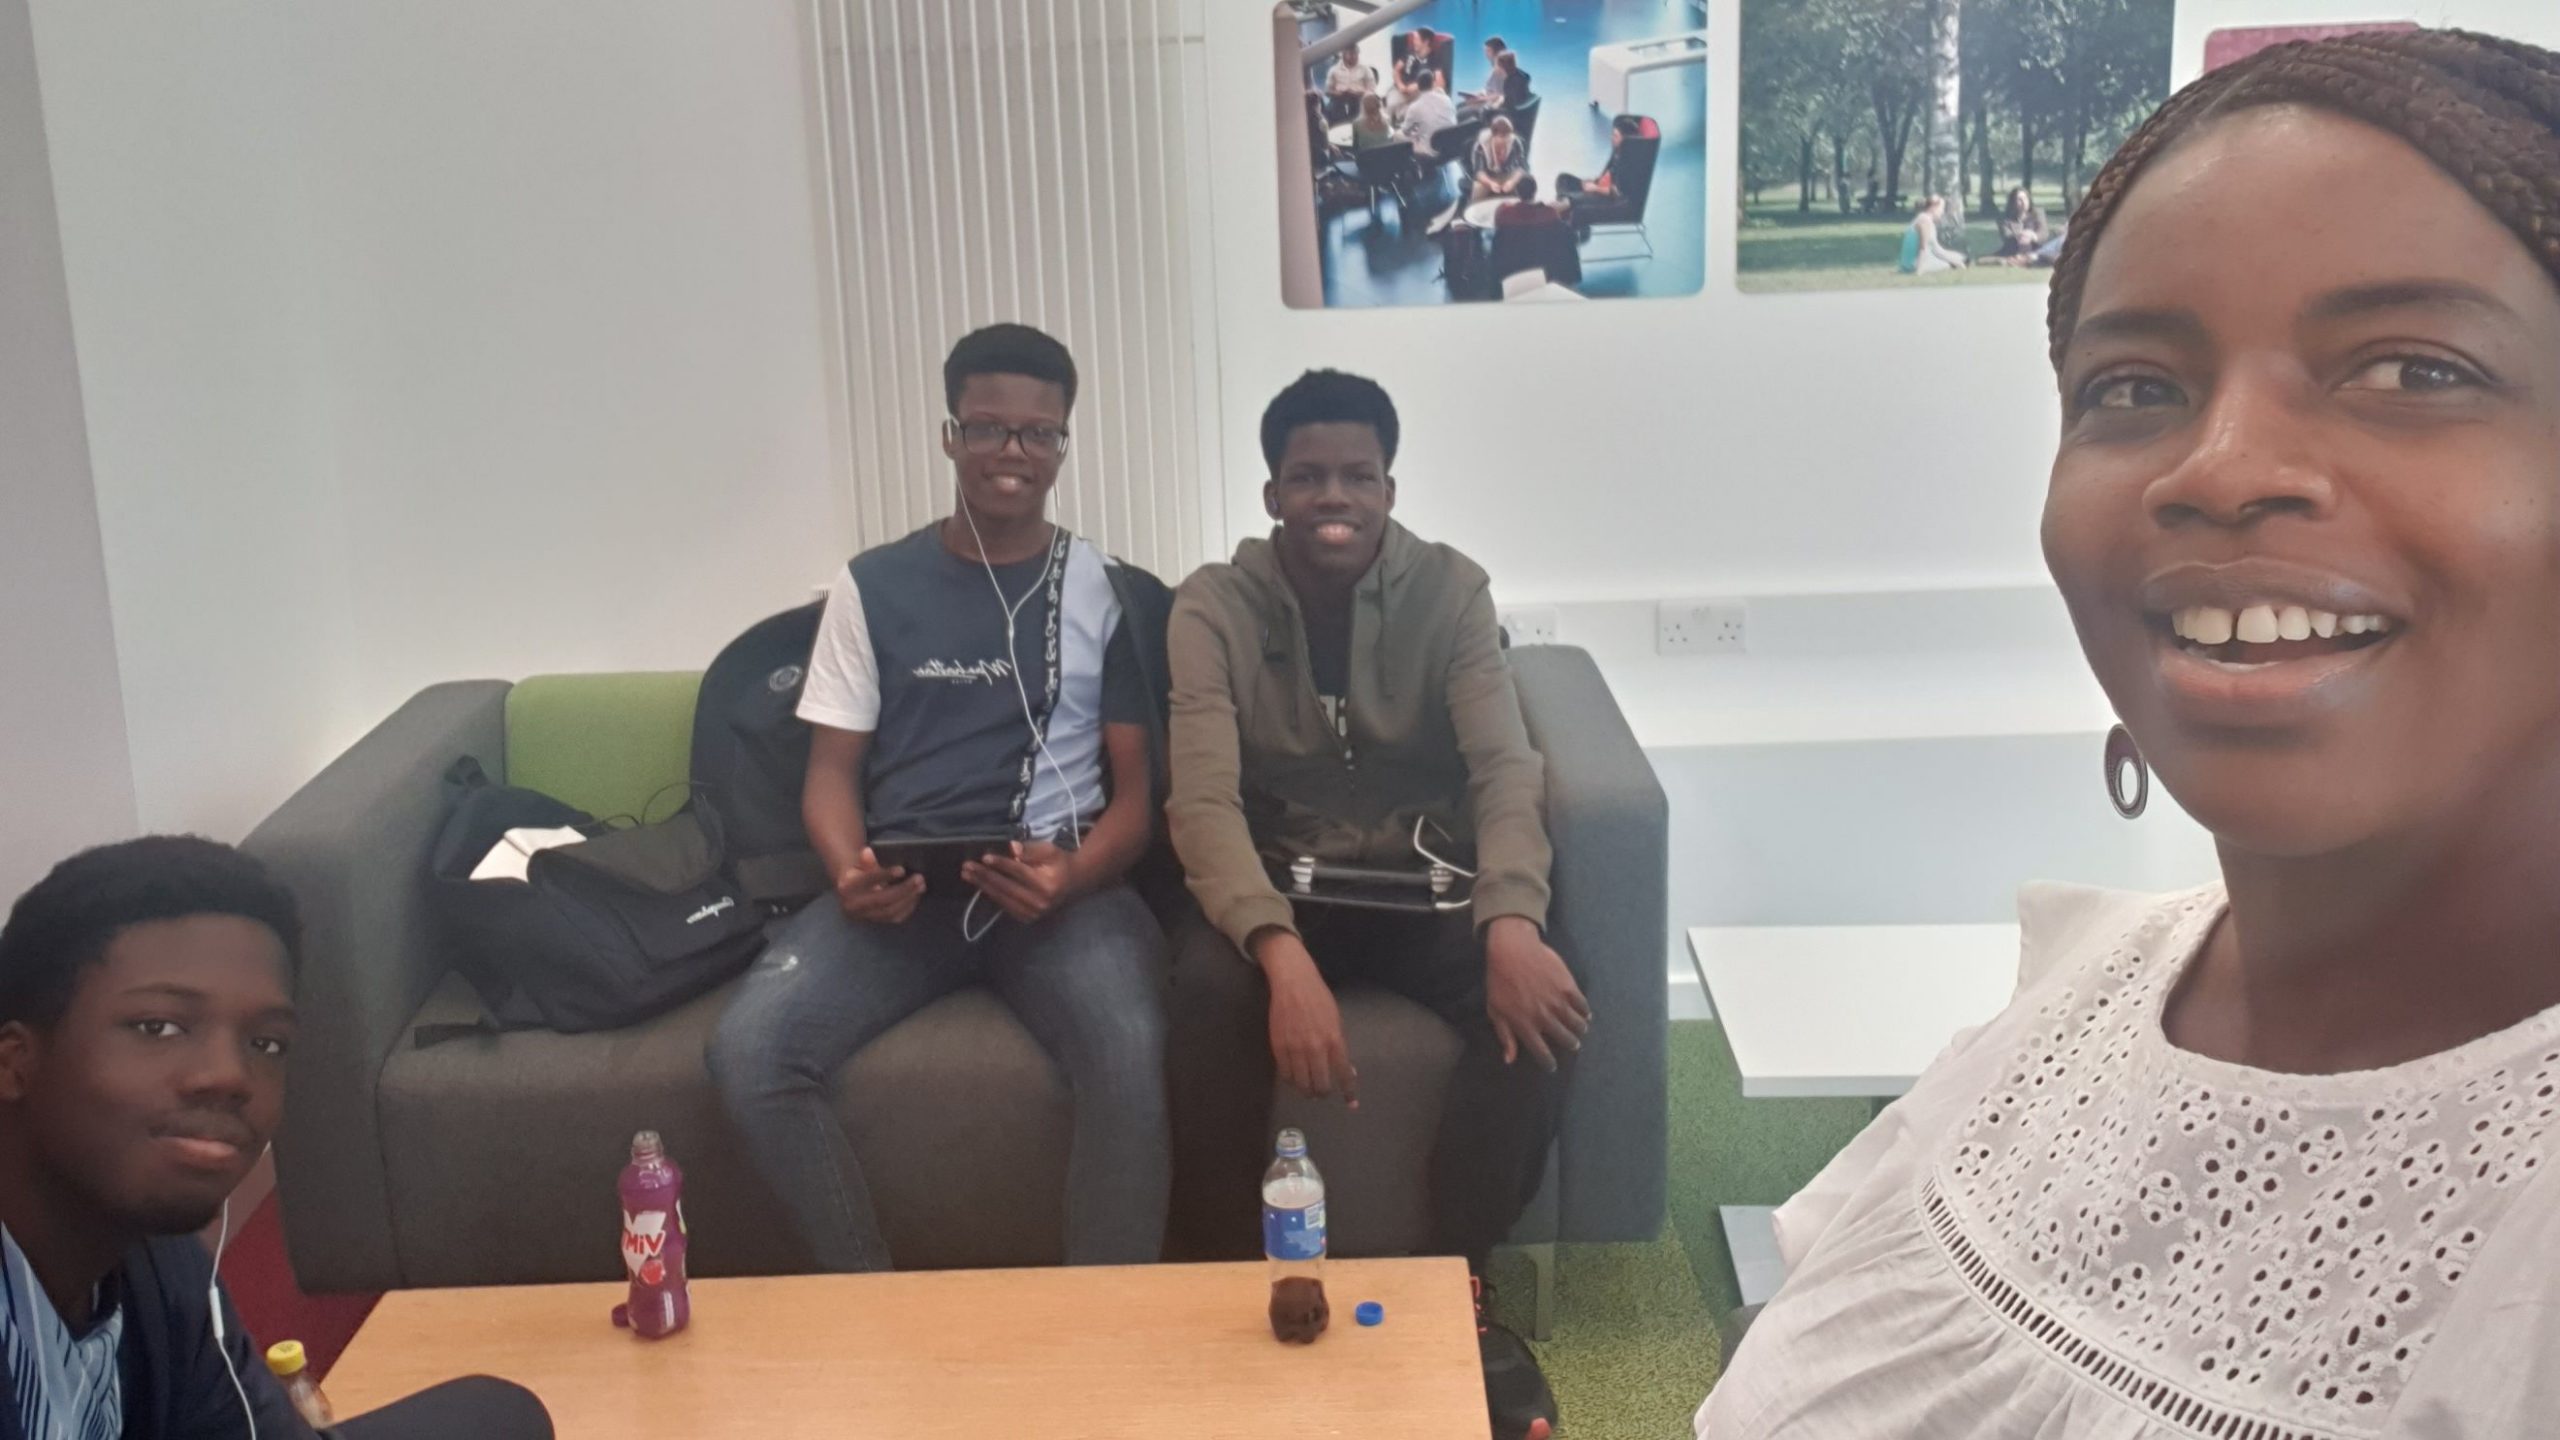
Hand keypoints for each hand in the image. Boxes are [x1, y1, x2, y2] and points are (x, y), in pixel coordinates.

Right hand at [837, 847, 923, 924]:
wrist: (848, 894)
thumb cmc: (859, 874)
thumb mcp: (859, 865)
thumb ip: (865, 861)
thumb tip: (867, 852)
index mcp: (847, 887)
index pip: (867, 881)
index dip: (884, 875)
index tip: (902, 870)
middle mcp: (853, 905)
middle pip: (882, 899)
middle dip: (903, 889)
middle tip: (919, 878)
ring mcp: (864, 917)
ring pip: (890, 911)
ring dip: (909, 899)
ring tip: (921, 886)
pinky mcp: (875, 922)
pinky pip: (894, 918)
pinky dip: (908, 908)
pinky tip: (915, 897)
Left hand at [961, 840, 1075, 923]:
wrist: (1074, 883)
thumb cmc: (1060, 863)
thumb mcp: (1050, 850)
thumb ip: (1031, 850)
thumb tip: (1012, 847)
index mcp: (1047, 884)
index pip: (1019, 872)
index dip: (1001, 864)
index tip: (984, 857)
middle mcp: (1039, 902)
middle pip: (1006, 887)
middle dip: (985, 876)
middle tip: (967, 867)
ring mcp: (1033, 913)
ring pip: (1002, 898)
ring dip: (983, 886)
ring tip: (967, 875)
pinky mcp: (1027, 918)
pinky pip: (1005, 905)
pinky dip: (991, 894)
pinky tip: (980, 884)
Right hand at [1255, 932, 1357, 1107]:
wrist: (1293, 983)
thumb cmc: (1319, 999)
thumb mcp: (1336, 1021)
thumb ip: (1339, 1046)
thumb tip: (1346, 1069)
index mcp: (1334, 1040)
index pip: (1343, 1074)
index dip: (1348, 1092)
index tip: (1351, 1104)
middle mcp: (1315, 1048)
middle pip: (1320, 1085)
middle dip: (1323, 1093)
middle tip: (1322, 1092)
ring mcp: (1295, 1048)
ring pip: (1301, 1084)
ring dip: (1306, 1091)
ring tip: (1308, 1089)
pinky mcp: (1278, 1047)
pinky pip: (1285, 1074)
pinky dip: (1291, 1080)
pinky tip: (1294, 1078)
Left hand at [1484, 916, 1589, 1070]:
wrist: (1512, 950)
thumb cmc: (1499, 980)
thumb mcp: (1496, 1010)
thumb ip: (1505, 1036)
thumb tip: (1509, 1060)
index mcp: (1525, 1025)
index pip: (1542, 1052)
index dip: (1549, 1063)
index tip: (1553, 1066)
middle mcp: (1544, 1017)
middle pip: (1564, 1039)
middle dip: (1570, 1044)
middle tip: (1573, 1045)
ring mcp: (1558, 1002)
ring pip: (1577, 1024)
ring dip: (1580, 1030)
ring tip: (1581, 1030)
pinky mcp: (1568, 987)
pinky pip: (1582, 1005)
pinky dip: (1585, 1012)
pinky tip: (1585, 1013)